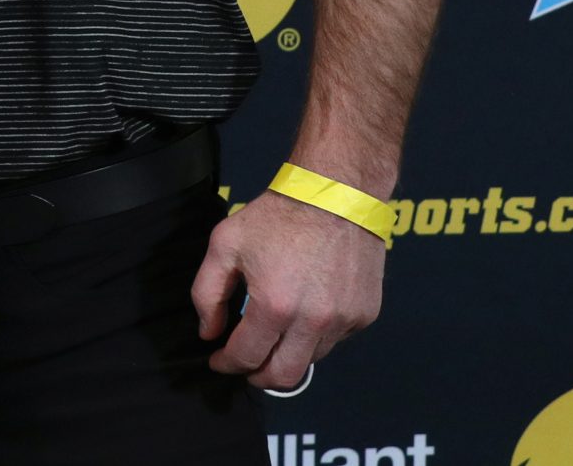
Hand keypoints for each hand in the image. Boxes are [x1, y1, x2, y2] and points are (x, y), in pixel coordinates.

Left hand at [191, 190, 385, 388]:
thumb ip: (207, 293)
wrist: (336, 193)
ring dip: (288, 354)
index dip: (226, 364)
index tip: (218, 361)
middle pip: (284, 376)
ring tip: (275, 332)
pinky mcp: (365, 315)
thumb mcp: (225, 244)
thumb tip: (208, 333)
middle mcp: (313, 321)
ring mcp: (344, 320)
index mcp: (275, 305)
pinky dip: (316, 336)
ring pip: (311, 360)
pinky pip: (335, 340)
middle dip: (259, 377)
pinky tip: (305, 311)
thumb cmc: (277, 216)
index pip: (246, 356)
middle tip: (247, 365)